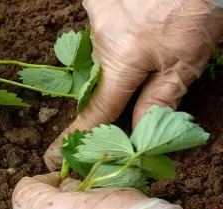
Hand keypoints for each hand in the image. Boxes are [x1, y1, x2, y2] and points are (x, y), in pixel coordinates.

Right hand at [44, 0, 222, 169]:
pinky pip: (100, 34)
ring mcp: (97, 23)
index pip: (96, 112)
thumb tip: (138, 132)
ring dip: (120, 62)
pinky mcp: (98, 7)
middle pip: (101, 83)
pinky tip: (135, 30)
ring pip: (103, 57)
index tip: (54, 156)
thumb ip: (160, 97)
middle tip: (132, 88)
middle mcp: (102, 45)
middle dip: (112, 92)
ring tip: (147, 48)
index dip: (77, 137)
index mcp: (122, 64)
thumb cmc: (191, 13)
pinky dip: (114, 40)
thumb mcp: (186, 62)